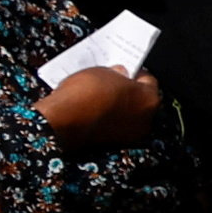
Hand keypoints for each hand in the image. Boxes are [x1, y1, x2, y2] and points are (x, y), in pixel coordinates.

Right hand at [38, 67, 164, 152]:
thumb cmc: (84, 94)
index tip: (125, 69)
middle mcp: (146, 120)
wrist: (62, 121)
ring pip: (128, 114)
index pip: (148, 80)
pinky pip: (116, 125)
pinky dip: (109, 118)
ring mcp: (131, 134)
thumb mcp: (101, 71)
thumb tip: (120, 73)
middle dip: (128, 90)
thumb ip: (116, 72)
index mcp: (149, 99)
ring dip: (119, 105)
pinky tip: (95, 109)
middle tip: (113, 81)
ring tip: (101, 95)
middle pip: (140, 99)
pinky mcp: (114, 143)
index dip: (134, 72)